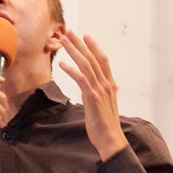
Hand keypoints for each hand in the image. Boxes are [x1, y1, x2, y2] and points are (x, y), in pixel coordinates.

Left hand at [57, 28, 128, 160]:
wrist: (111, 140)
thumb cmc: (105, 126)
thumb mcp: (102, 106)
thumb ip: (97, 95)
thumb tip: (89, 91)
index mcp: (110, 85)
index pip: (102, 60)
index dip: (94, 46)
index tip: (85, 36)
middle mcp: (107, 84)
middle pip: (93, 58)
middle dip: (80, 43)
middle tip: (69, 32)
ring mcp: (100, 90)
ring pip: (86, 65)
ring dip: (74, 51)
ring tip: (63, 41)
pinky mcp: (93, 98)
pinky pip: (81, 79)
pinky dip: (71, 70)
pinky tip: (62, 64)